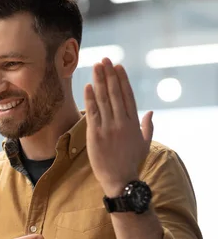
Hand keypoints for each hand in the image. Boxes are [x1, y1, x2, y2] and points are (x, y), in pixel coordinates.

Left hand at [84, 58, 153, 196]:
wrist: (120, 179)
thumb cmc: (132, 162)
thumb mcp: (145, 143)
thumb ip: (148, 126)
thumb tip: (151, 112)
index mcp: (134, 122)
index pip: (127, 96)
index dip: (122, 80)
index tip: (117, 67)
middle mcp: (122, 122)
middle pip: (115, 93)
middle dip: (109, 75)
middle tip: (104, 59)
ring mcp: (108, 127)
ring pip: (103, 100)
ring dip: (99, 81)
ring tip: (96, 67)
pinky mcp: (96, 134)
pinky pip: (92, 112)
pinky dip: (90, 98)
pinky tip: (88, 86)